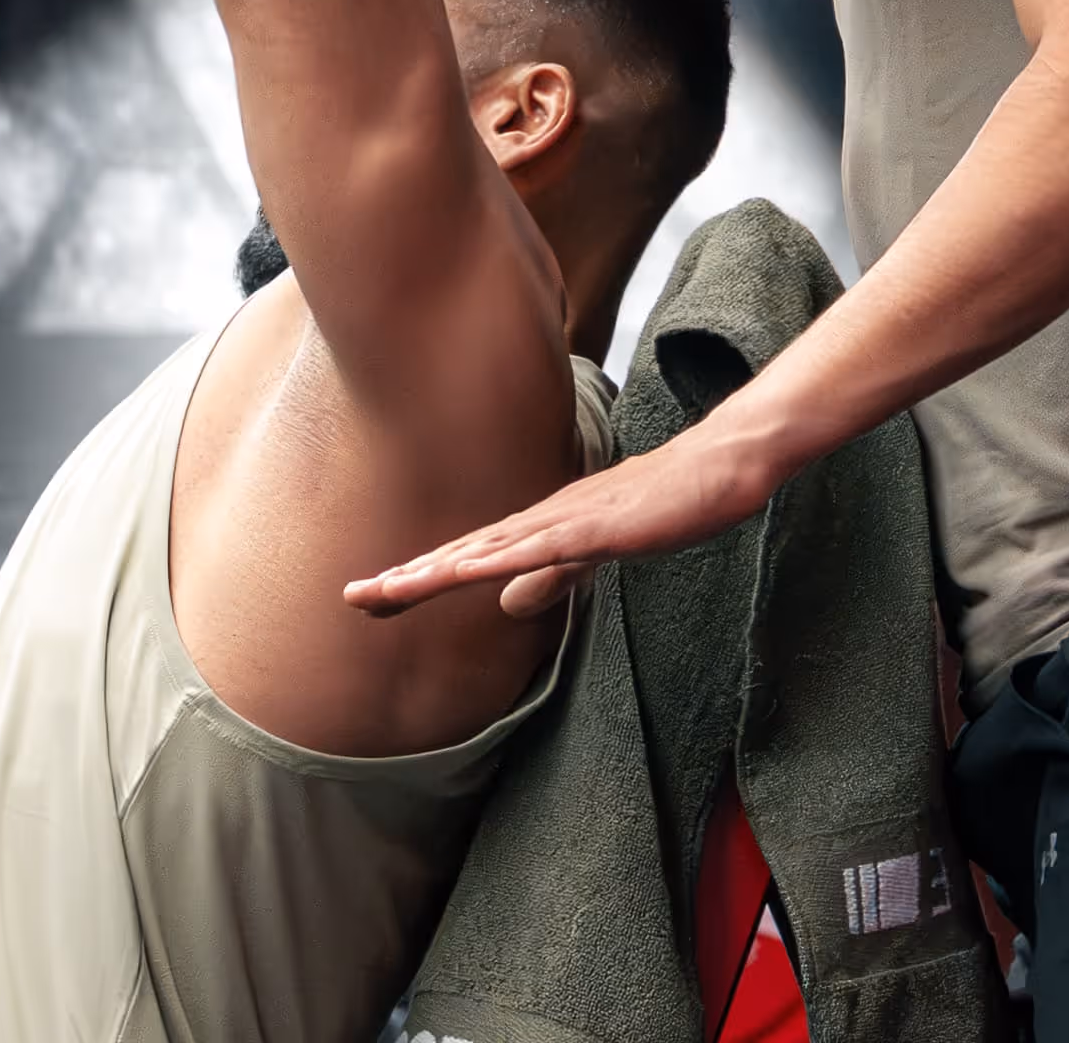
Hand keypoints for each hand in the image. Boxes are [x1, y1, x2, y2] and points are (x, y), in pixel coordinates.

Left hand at [344, 408, 798, 618]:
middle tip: (351, 598)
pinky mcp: (599, 525)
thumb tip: (503, 603)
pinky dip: (503, 560)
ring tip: (386, 591)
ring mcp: (566, 519)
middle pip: (461, 554)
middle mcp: (539, 520)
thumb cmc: (662, 504)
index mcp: (537, 528)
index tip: (369, 597)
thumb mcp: (594, 552)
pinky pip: (543, 547)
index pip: (465, 560)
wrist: (717, 466)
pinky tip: (472, 573)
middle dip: (406, 578)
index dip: (417, 579)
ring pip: (488, 551)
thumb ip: (550, 575)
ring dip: (436, 571)